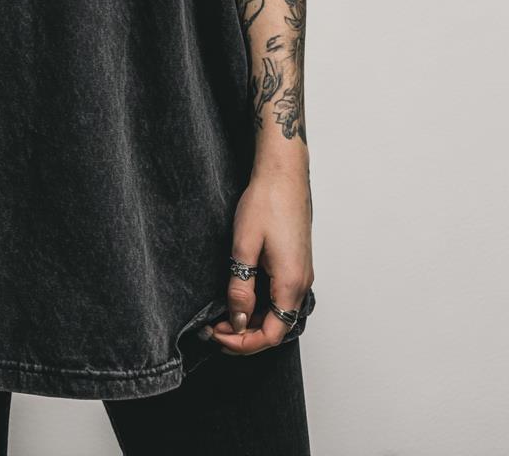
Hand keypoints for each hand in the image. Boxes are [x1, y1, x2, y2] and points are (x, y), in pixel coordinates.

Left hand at [207, 165, 313, 355]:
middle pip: (276, 328)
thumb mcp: (244, 246)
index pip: (271, 334)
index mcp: (291, 283)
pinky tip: (240, 297)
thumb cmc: (266, 202)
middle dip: (244, 335)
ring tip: (222, 315)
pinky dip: (260, 305)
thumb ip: (241, 287)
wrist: (283, 174)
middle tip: (213, 328)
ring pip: (278, 313)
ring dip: (252, 320)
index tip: (217, 335)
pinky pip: (280, 297)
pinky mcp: (296, 264)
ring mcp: (301, 273)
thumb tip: (238, 320)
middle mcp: (302, 283)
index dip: (243, 343)